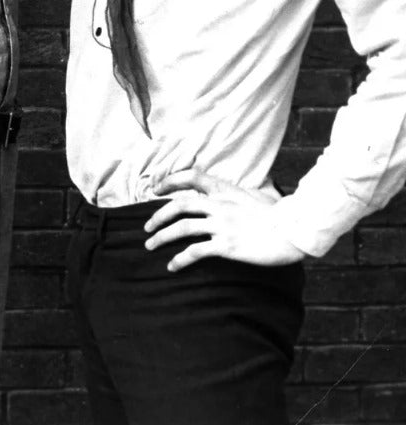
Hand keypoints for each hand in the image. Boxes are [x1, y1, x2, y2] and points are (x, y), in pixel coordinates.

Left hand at [144, 169, 305, 271]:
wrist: (296, 232)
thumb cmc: (278, 218)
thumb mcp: (253, 198)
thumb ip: (234, 196)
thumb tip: (223, 197)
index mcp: (226, 192)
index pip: (193, 177)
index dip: (171, 180)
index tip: (155, 188)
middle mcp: (220, 206)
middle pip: (180, 205)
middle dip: (158, 216)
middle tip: (146, 227)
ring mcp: (222, 225)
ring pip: (182, 228)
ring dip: (162, 237)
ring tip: (150, 246)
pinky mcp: (227, 246)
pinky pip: (195, 251)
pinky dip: (179, 258)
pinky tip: (172, 266)